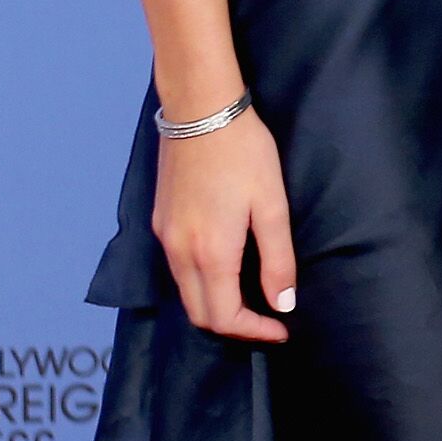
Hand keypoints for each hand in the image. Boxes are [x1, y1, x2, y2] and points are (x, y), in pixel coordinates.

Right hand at [151, 104, 297, 340]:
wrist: (199, 109)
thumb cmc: (243, 152)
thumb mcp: (272, 203)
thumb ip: (277, 258)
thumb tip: (282, 303)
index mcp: (210, 253)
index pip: (224, 316)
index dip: (254, 331)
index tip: (281, 329)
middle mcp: (179, 252)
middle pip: (199, 312)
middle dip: (233, 325)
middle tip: (266, 319)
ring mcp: (164, 237)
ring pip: (185, 292)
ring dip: (215, 304)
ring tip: (250, 296)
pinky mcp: (159, 221)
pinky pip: (177, 269)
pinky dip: (200, 282)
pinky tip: (225, 267)